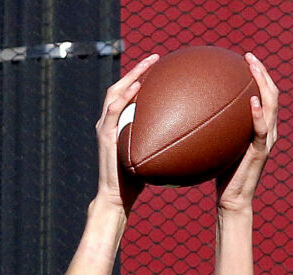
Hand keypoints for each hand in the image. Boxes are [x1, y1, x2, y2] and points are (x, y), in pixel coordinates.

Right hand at [94, 55, 157, 213]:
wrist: (117, 197)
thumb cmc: (135, 181)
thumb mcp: (150, 156)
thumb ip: (160, 142)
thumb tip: (187, 138)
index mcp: (118, 124)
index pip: (128, 94)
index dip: (141, 77)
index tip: (160, 66)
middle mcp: (109, 121)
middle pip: (121, 86)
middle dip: (137, 69)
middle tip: (156, 58)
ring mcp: (105, 127)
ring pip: (115, 92)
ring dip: (131, 76)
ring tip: (148, 66)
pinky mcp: (105, 136)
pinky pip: (113, 111)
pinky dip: (124, 97)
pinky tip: (137, 87)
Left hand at [215, 54, 278, 214]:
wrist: (232, 200)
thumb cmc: (221, 174)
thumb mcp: (218, 145)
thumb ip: (215, 128)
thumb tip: (192, 110)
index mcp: (260, 127)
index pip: (264, 95)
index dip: (259, 75)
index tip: (245, 59)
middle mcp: (268, 131)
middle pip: (272, 94)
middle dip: (262, 73)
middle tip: (249, 57)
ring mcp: (266, 141)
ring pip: (271, 106)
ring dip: (263, 84)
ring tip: (253, 69)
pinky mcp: (261, 152)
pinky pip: (261, 129)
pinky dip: (257, 113)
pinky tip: (250, 100)